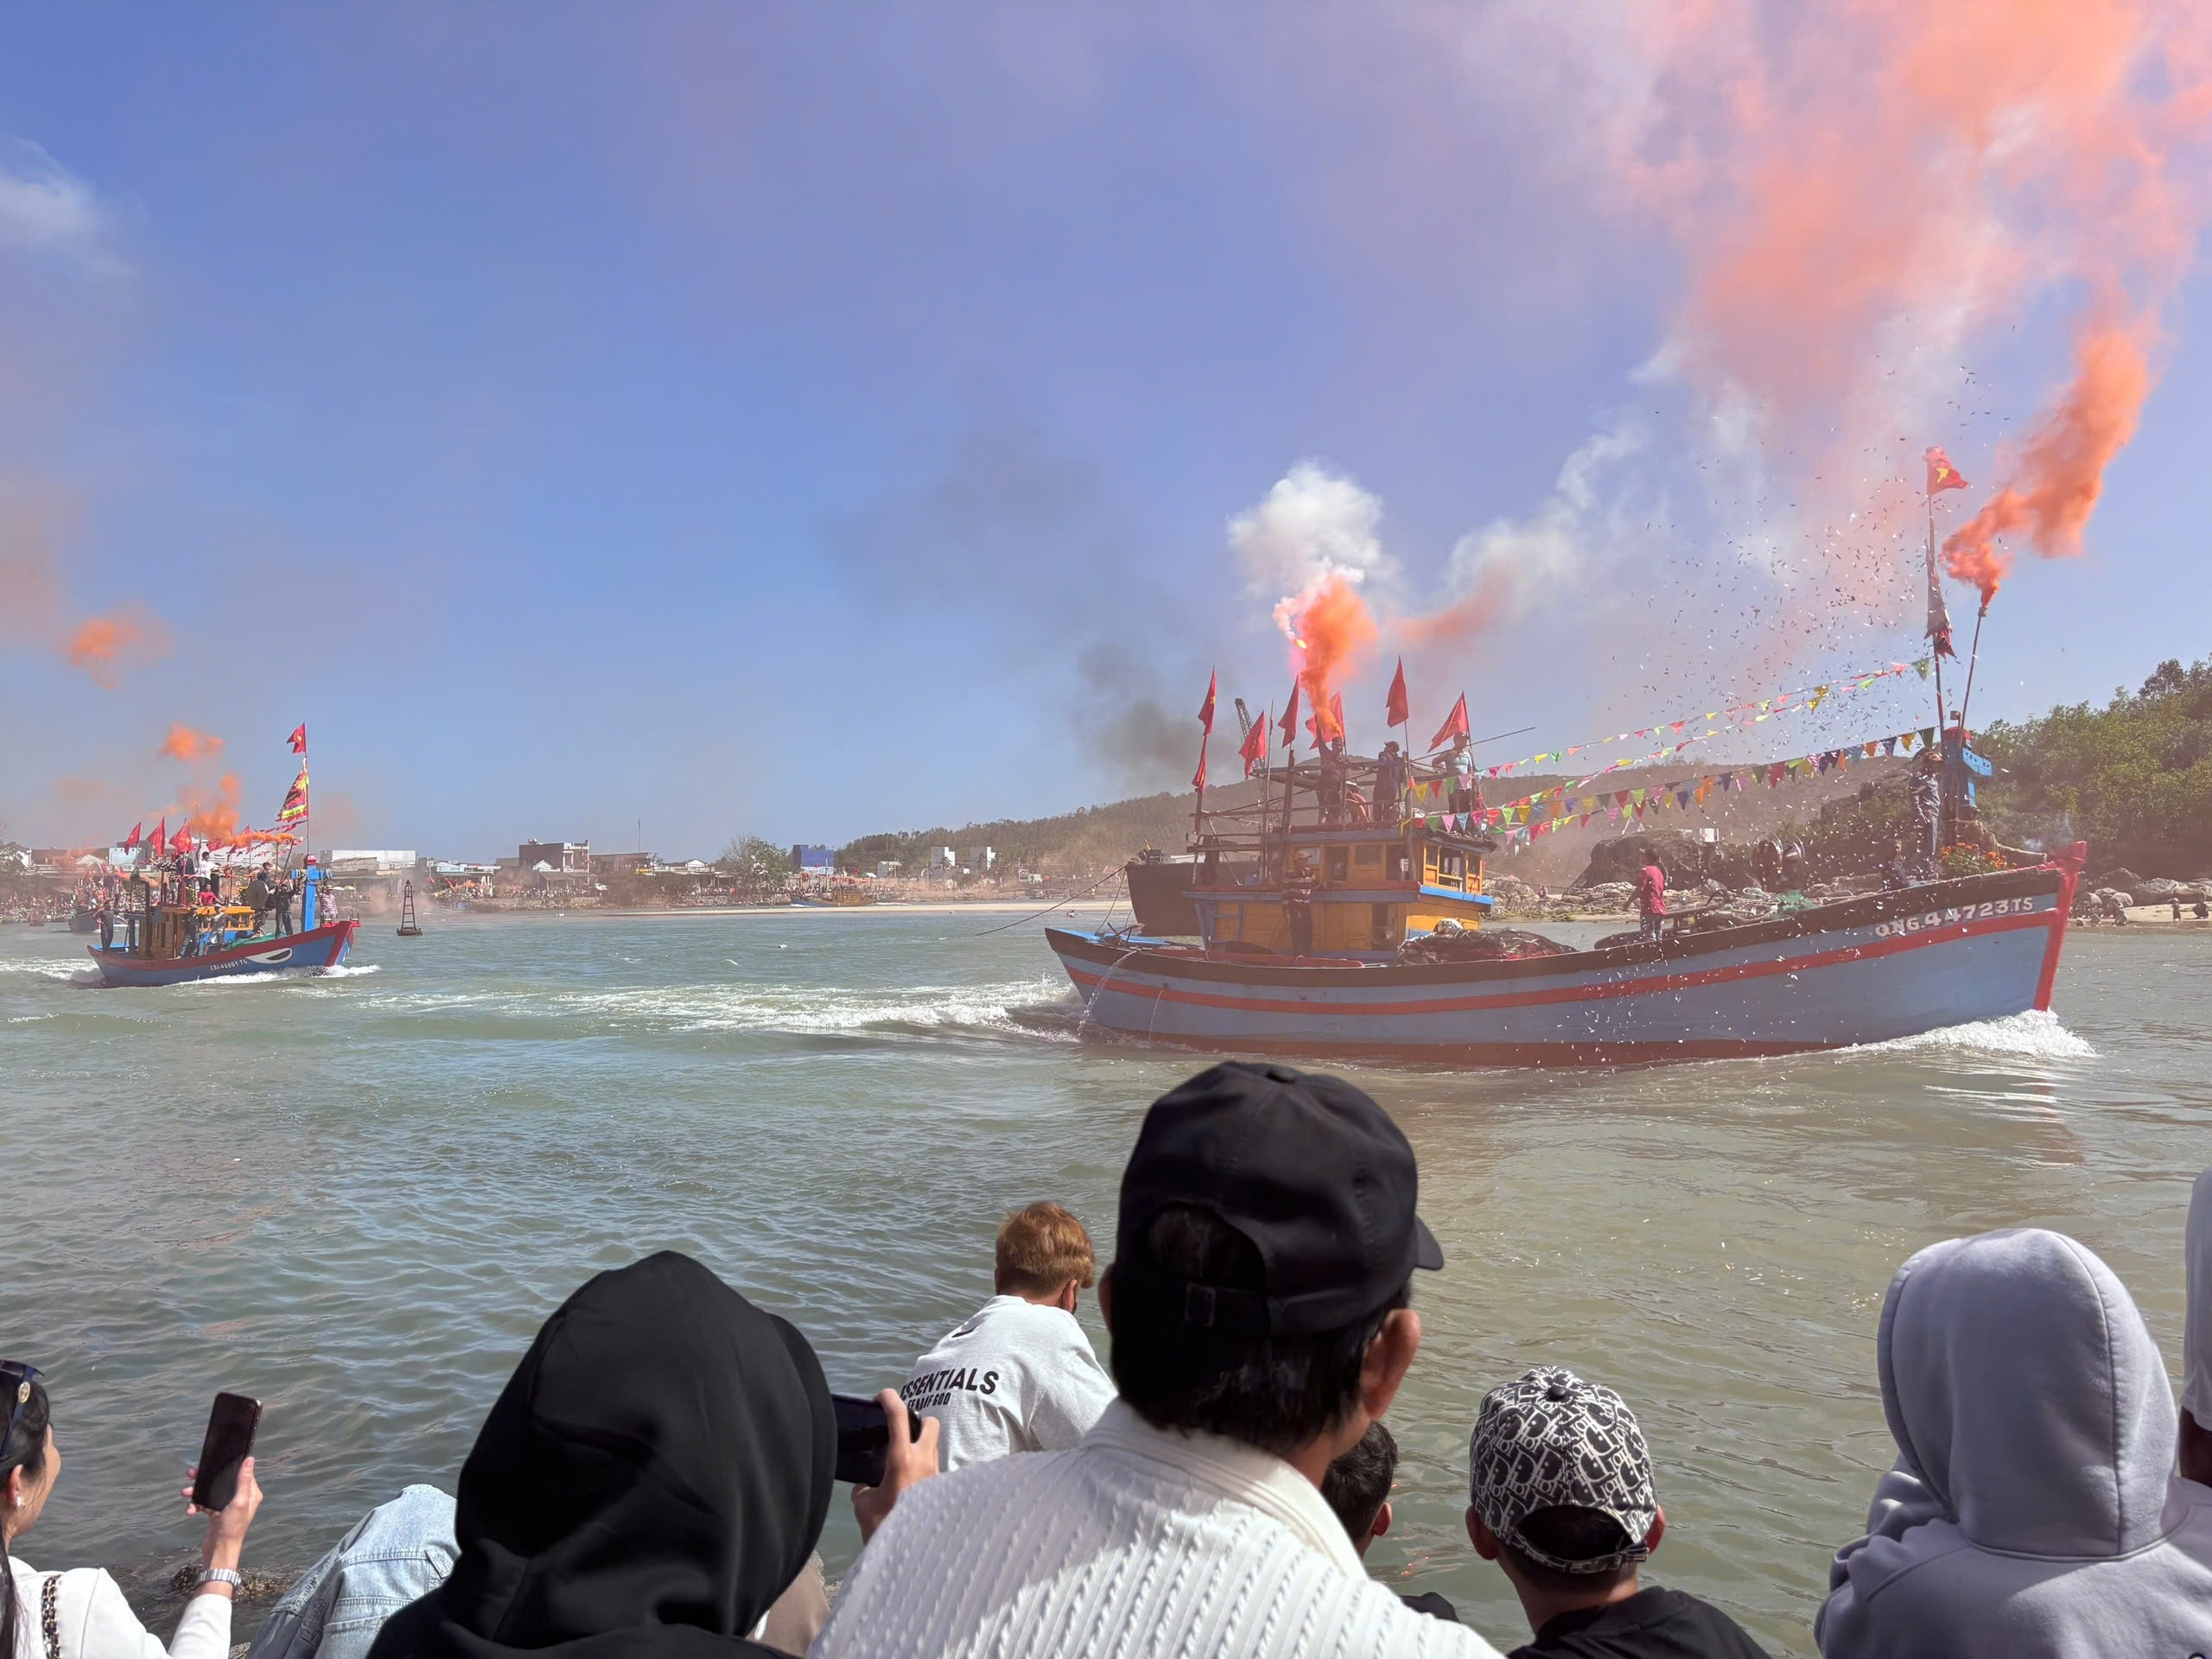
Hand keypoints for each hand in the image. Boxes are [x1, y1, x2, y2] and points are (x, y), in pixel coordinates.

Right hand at [182, 1457, 261, 1568]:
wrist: (219, 1550)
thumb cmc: (233, 1526)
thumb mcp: (239, 1502)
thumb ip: (243, 1481)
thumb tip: (250, 1459)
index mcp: (250, 1493)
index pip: (242, 1473)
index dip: (229, 1466)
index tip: (214, 1461)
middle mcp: (240, 1497)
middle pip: (223, 1481)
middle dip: (206, 1478)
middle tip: (192, 1474)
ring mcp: (227, 1505)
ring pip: (211, 1491)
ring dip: (197, 1491)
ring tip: (185, 1492)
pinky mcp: (216, 1512)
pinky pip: (204, 1503)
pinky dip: (196, 1505)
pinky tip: (190, 1510)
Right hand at [852, 1391, 938, 1543]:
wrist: (911, 1554)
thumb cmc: (885, 1526)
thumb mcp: (863, 1505)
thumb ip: (865, 1488)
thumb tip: (868, 1486)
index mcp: (903, 1458)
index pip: (899, 1414)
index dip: (889, 1397)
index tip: (879, 1397)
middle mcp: (924, 1460)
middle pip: (929, 1422)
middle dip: (916, 1420)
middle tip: (898, 1433)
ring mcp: (936, 1474)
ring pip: (934, 1445)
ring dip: (920, 1445)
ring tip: (901, 1461)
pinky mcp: (942, 1488)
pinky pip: (934, 1467)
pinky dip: (923, 1467)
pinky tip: (909, 1483)